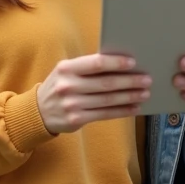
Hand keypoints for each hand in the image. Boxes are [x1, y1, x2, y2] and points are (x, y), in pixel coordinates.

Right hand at [37, 54, 151, 134]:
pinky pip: (104, 114)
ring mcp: (72, 104)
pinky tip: (134, 108)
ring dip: (129, 97)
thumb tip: (120, 64)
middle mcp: (68, 86)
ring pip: (108, 100)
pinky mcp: (76, 120)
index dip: (116, 63)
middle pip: (106, 83)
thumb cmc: (60, 86)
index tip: (133, 63)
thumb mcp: (66, 71)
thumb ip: (87, 67)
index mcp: (67, 68)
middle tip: (146, 80)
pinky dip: (122, 111)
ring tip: (144, 93)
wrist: (38, 111)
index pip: (96, 63)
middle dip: (129, 81)